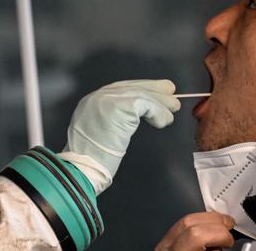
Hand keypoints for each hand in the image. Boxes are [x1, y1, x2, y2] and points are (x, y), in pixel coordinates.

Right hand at [59, 79, 180, 193]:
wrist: (82, 168)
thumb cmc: (92, 160)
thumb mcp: (100, 131)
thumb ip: (114, 118)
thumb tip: (140, 111)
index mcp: (92, 101)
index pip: (121, 88)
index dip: (142, 88)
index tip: (157, 91)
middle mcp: (98, 97)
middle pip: (132, 87)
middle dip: (154, 89)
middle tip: (171, 92)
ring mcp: (108, 100)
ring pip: (142, 95)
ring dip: (161, 104)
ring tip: (172, 111)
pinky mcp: (120, 107)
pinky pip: (147, 105)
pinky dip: (159, 113)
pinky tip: (163, 122)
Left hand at [155, 212, 235, 250]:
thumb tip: (225, 244)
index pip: (196, 235)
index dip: (219, 234)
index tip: (229, 241)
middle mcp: (165, 249)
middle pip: (189, 222)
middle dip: (215, 220)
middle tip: (229, 227)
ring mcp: (162, 245)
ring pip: (183, 220)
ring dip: (207, 219)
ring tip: (221, 228)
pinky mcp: (163, 244)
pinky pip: (180, 227)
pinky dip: (197, 224)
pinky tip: (207, 231)